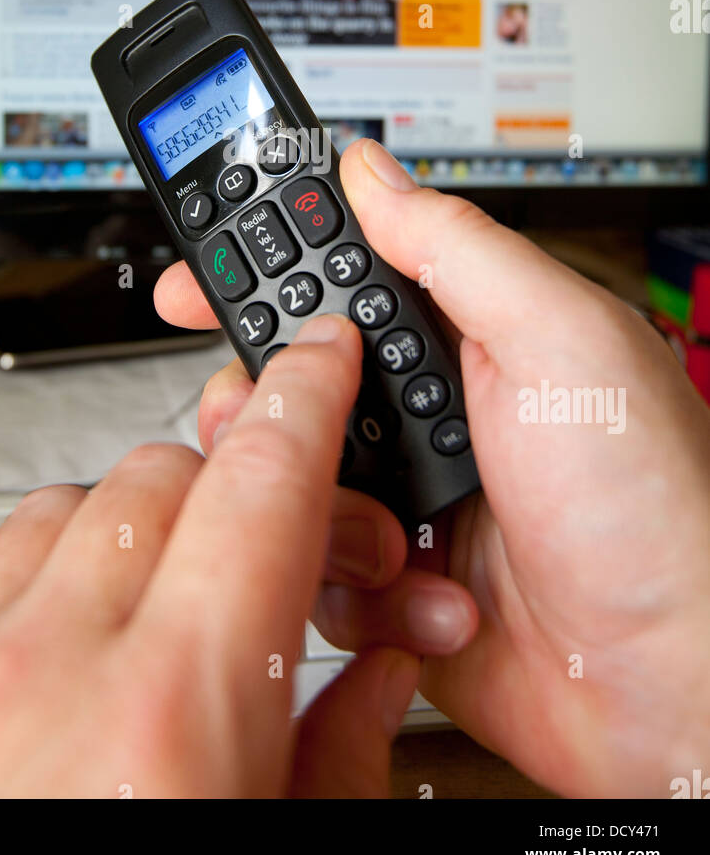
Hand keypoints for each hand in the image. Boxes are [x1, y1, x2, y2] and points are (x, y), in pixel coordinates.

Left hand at [0, 312, 475, 798]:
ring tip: (198, 600)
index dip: (304, 401)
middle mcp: (51, 677)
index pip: (258, 486)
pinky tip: (97, 634)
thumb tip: (378, 665)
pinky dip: (64, 569)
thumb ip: (343, 752)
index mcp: (172, 720)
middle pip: (166, 479)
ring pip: (75, 508)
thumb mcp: (284, 853)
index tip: (320, 359)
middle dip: (246, 487)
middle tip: (298, 558)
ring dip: (150, 525)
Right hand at [155, 139, 709, 797]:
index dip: (254, 268)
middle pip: (285, 381)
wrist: (674, 682)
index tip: (192, 281)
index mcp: (464, 336)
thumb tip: (371, 171)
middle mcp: (428, 412)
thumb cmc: (656, 507)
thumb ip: (455, 247)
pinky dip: (357, 589)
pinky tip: (426, 588)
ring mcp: (407, 500)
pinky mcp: (392, 584)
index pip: (333, 276)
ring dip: (322, 509)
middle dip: (263, 405)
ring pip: (280, 481)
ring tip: (395, 530)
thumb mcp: (558, 340)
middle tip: (261, 422)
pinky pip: (311, 573)